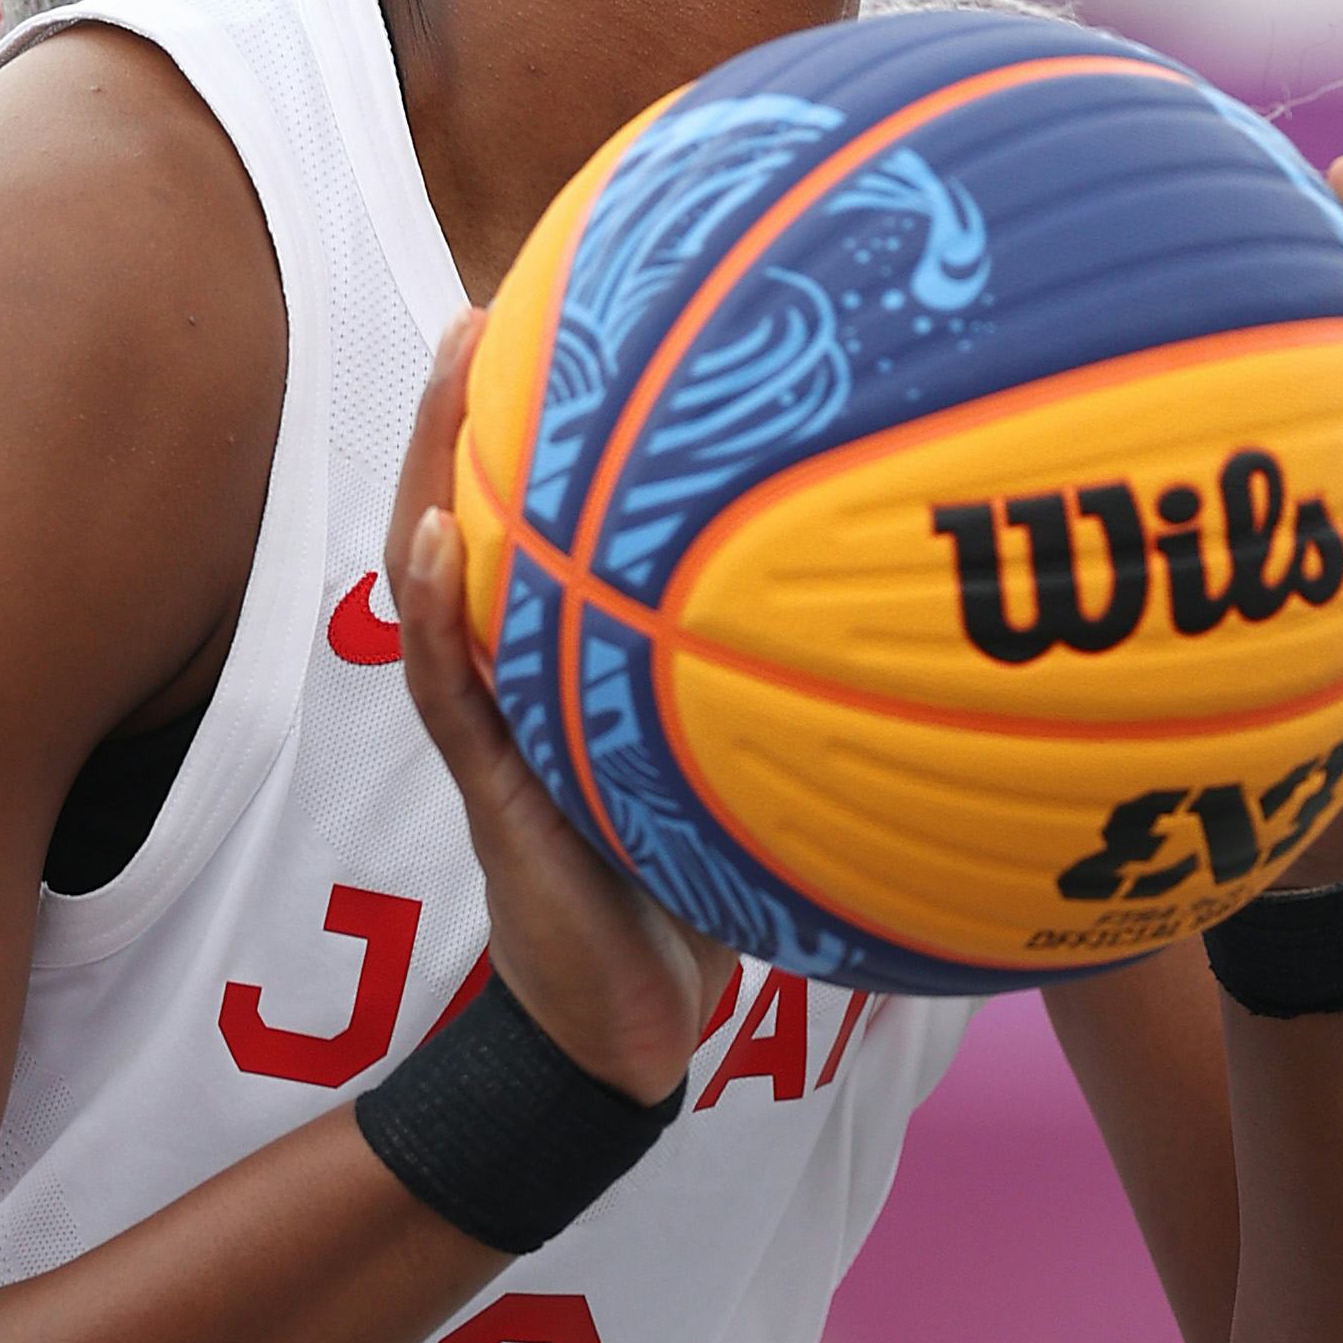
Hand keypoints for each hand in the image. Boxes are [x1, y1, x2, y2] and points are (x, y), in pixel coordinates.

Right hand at [389, 310, 737, 1101]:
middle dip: (463, 418)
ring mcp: (495, 733)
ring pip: (439, 583)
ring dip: (432, 472)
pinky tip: (438, 545)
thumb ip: (784, 693)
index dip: (535, 438)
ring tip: (443, 370)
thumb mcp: (743, 770)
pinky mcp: (490, 796)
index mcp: (569, 670)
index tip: (555, 318)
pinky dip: (435, 619)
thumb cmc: (691, 898)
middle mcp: (520, 684)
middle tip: (477, 308)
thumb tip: (910, 610)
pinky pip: (450, 694)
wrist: (626, 1033)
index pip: (540, 535)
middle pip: (473, 527)